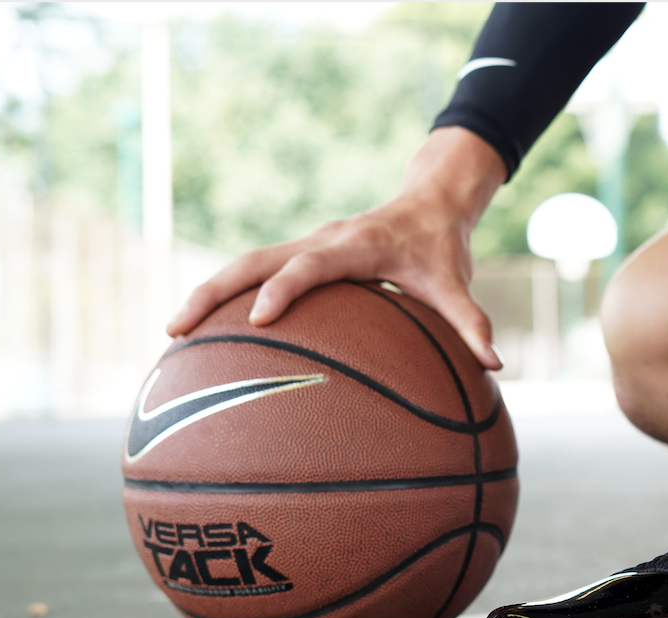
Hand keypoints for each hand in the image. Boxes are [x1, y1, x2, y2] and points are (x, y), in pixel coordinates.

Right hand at [167, 127, 508, 370]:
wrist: (428, 203)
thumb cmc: (440, 247)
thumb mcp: (455, 282)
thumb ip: (471, 323)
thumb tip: (496, 364)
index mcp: (353, 245)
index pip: (310, 266)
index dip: (284, 289)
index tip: (257, 318)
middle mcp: (319, 241)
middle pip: (252, 260)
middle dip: (213, 291)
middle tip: (177, 328)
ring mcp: (303, 246)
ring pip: (242, 264)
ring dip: (206, 293)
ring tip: (172, 332)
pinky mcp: (297, 255)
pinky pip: (253, 273)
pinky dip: (223, 295)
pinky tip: (202, 332)